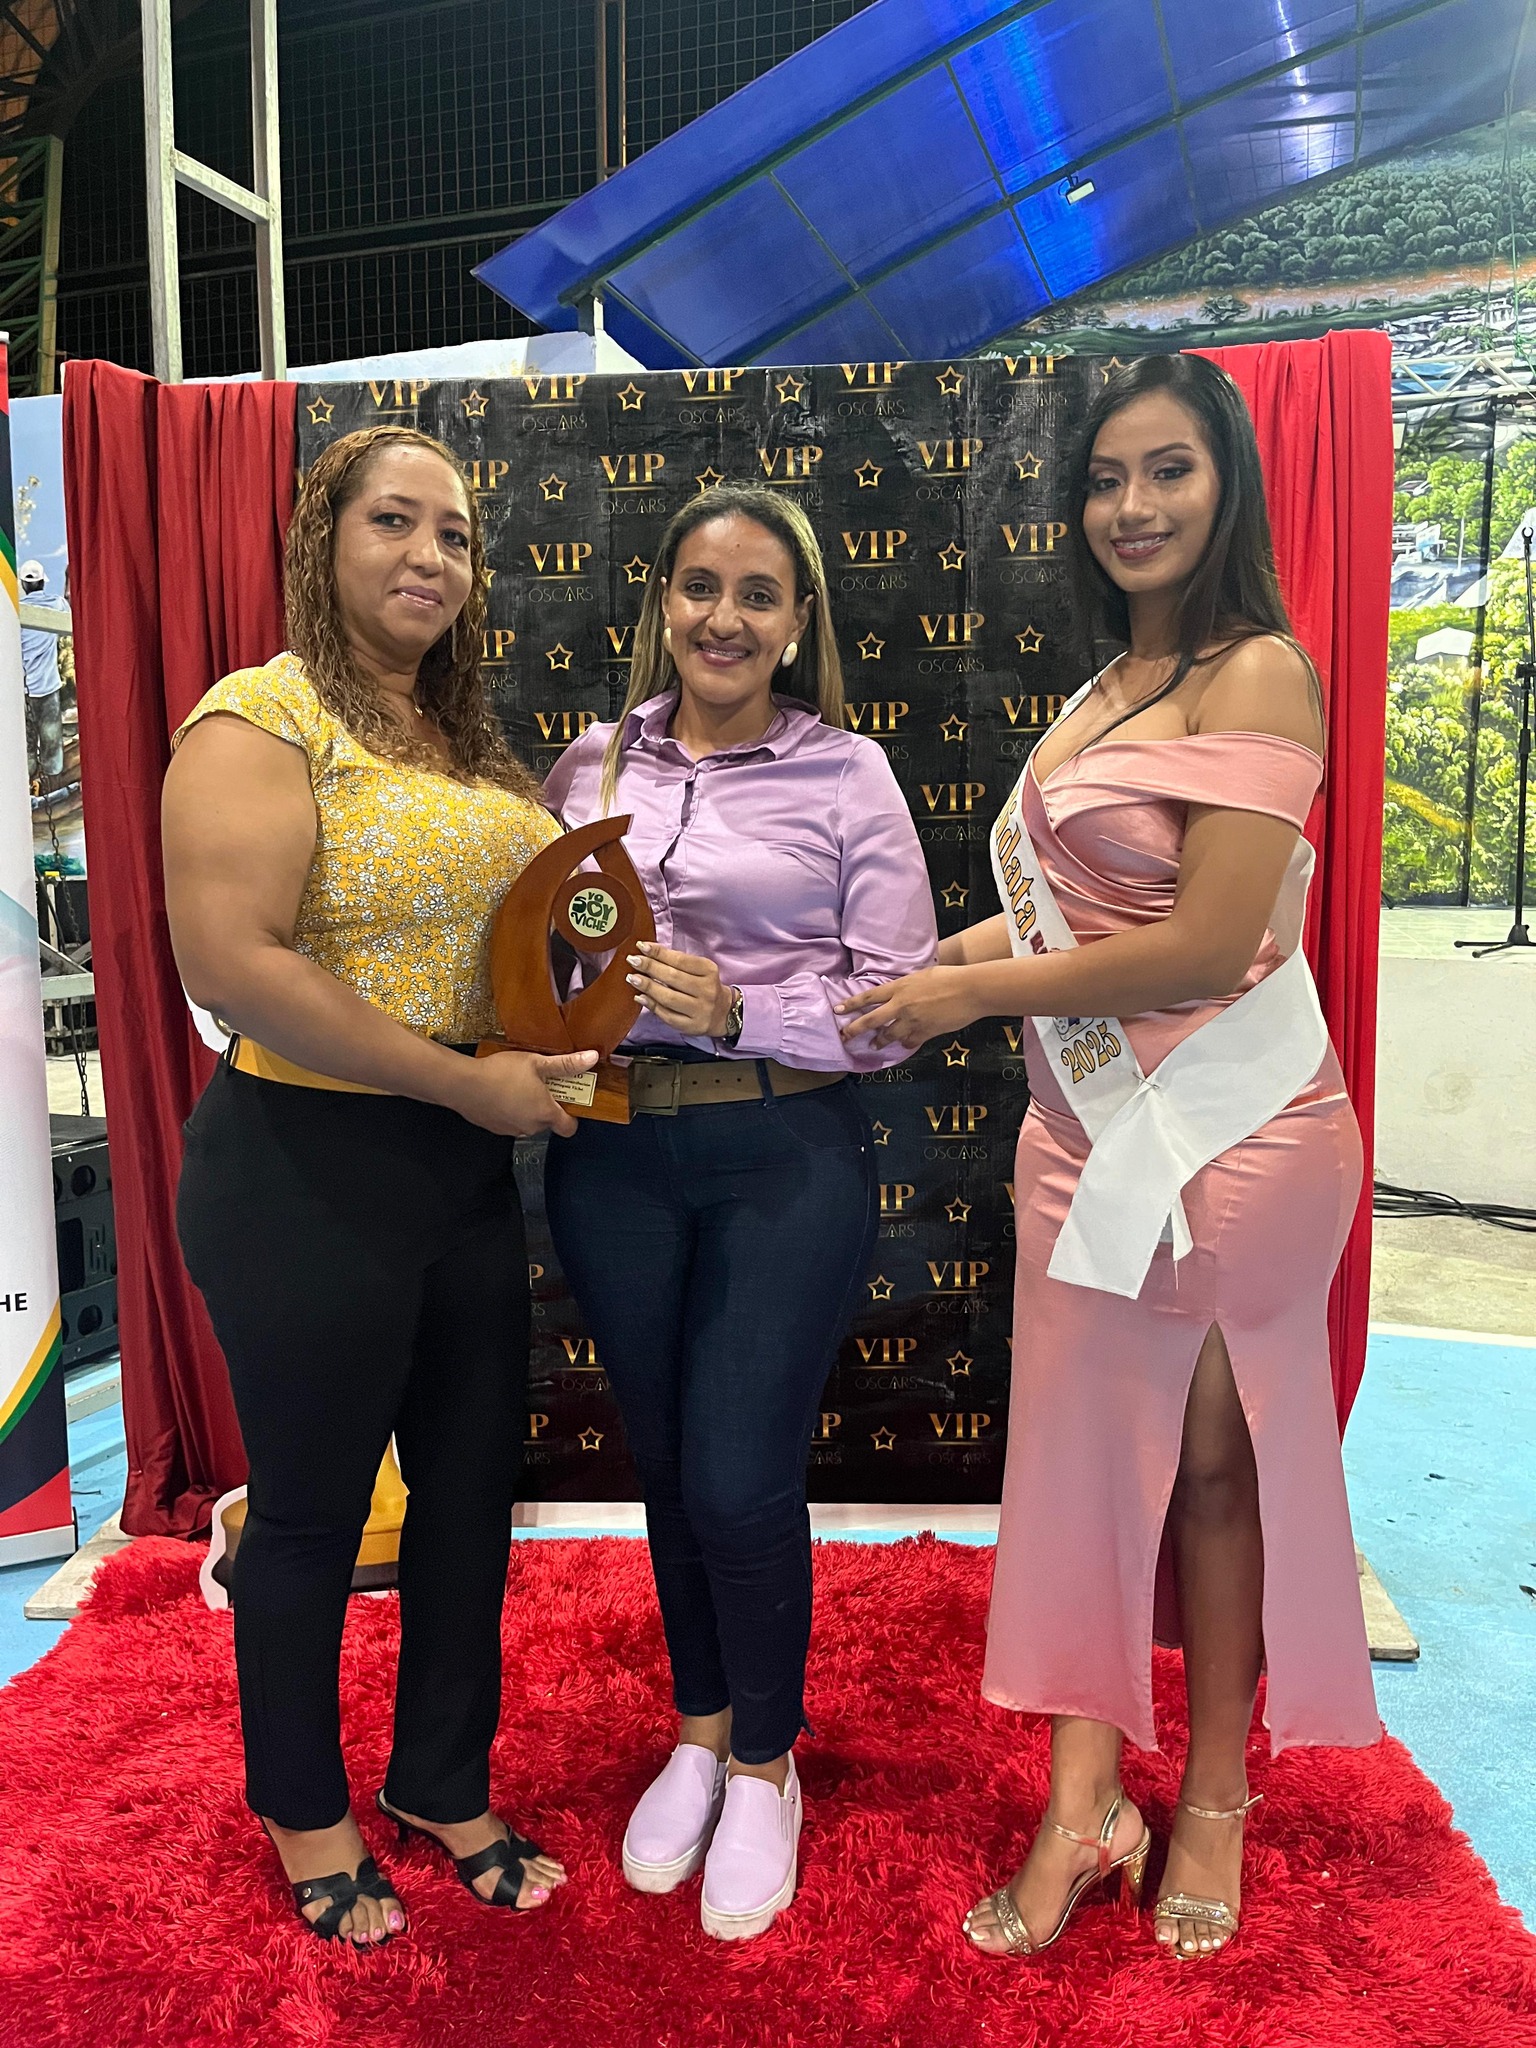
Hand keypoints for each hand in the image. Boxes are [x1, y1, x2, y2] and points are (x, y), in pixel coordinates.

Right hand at [447, 1048, 597, 1138]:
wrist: (462, 1084)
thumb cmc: (501, 1072)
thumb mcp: (536, 1062)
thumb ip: (566, 1064)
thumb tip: (592, 1058)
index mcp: (545, 1113)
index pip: (569, 1127)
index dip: (572, 1116)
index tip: (568, 1101)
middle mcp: (531, 1127)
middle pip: (548, 1122)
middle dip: (547, 1106)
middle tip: (541, 1085)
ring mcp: (511, 1130)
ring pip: (528, 1122)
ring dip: (528, 1109)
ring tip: (519, 1086)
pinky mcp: (495, 1128)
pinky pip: (510, 1122)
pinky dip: (510, 1111)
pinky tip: (501, 1093)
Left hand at [625, 941, 733, 1036]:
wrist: (723, 1013)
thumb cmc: (705, 986)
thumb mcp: (700, 970)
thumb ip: (678, 962)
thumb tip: (648, 953)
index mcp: (709, 971)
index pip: (681, 960)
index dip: (659, 953)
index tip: (641, 946)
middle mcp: (706, 990)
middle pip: (673, 978)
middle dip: (650, 967)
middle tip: (632, 960)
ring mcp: (699, 1010)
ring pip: (669, 998)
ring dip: (647, 987)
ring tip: (632, 978)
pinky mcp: (691, 1026)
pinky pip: (667, 1015)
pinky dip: (651, 1005)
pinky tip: (640, 997)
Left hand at [835, 966, 980, 1052]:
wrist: (970, 990)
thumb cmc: (949, 977)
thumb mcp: (922, 975)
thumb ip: (907, 986)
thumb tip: (899, 993)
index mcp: (900, 987)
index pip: (869, 997)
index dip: (851, 1004)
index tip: (838, 1010)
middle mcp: (902, 1005)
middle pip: (872, 1020)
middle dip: (855, 1029)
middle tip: (844, 1036)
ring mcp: (912, 1020)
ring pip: (889, 1035)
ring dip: (880, 1041)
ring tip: (874, 1045)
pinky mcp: (925, 1032)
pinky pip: (910, 1042)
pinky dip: (906, 1044)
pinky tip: (904, 1045)